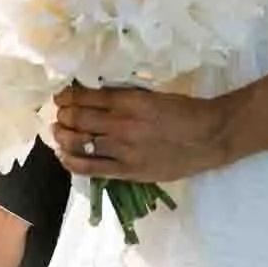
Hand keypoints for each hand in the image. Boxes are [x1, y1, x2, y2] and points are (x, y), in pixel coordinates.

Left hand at [49, 85, 235, 187]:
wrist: (209, 137)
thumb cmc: (184, 112)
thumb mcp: (153, 96)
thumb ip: (125, 98)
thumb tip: (96, 98)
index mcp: (131, 100)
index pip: (89, 97)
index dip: (69, 96)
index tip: (62, 97)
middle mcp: (122, 124)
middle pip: (79, 118)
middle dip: (64, 115)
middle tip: (59, 114)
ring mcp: (123, 149)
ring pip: (79, 142)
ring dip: (63, 135)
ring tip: (58, 132)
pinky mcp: (127, 171)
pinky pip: (90, 168)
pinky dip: (72, 161)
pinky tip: (64, 156)